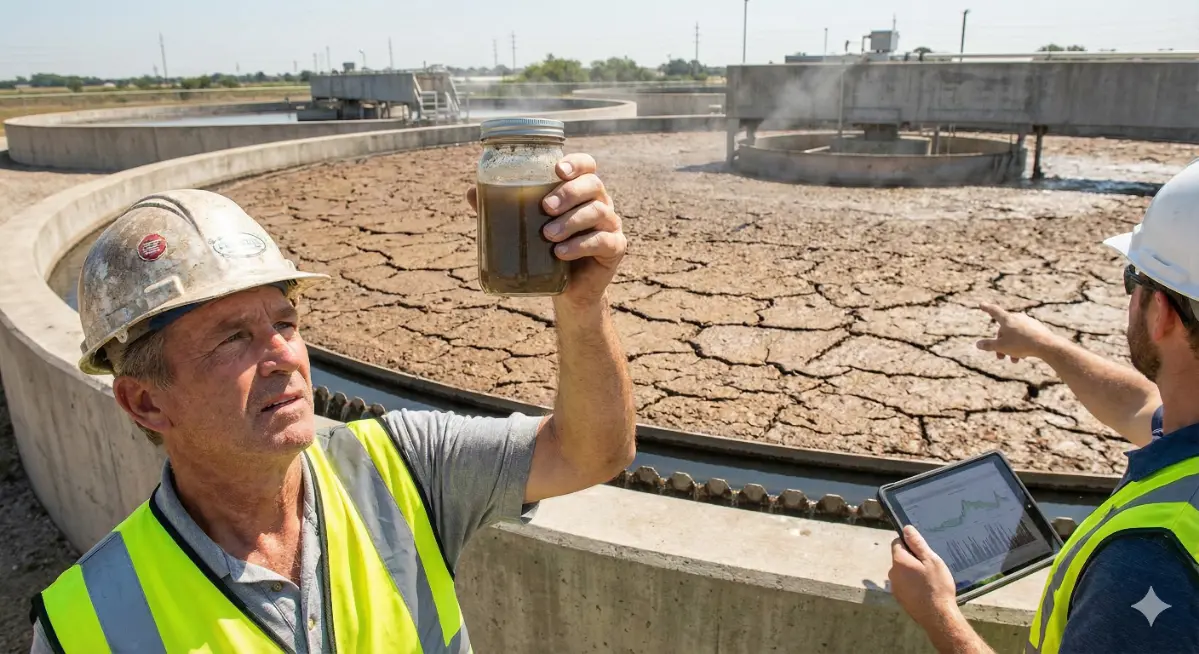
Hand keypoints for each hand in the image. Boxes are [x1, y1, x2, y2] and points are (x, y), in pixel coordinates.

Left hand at [466, 153, 625, 306]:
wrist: (568, 290)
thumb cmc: (546, 251)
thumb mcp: (525, 227)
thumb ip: (503, 209)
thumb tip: (472, 192)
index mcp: (581, 191)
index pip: (586, 166)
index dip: (576, 163)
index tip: (557, 169)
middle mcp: (600, 202)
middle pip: (593, 185)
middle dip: (568, 193)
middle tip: (544, 207)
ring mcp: (610, 225)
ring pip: (598, 212)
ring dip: (571, 221)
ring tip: (547, 236)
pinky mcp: (615, 249)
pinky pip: (604, 241)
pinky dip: (581, 245)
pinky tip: (561, 253)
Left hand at [889, 526, 961, 631]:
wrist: (938, 616)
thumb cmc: (937, 586)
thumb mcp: (931, 560)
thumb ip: (917, 544)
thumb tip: (906, 528)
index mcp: (898, 561)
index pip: (897, 543)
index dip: (910, 543)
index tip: (923, 551)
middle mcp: (892, 573)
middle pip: (900, 558)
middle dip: (912, 559)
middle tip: (929, 567)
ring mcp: (895, 587)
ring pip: (903, 572)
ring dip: (912, 573)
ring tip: (929, 580)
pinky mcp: (900, 598)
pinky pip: (905, 585)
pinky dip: (913, 585)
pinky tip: (926, 591)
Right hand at [975, 303, 1061, 363]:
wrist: (1046, 345)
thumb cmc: (1022, 344)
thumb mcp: (1001, 347)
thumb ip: (988, 345)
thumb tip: (978, 344)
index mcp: (1007, 319)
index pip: (994, 311)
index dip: (986, 308)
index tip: (981, 304)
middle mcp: (1018, 317)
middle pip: (1004, 330)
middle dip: (1001, 343)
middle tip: (1000, 356)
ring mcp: (1028, 322)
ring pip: (1015, 334)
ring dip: (1012, 347)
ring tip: (1014, 359)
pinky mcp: (1037, 328)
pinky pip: (1025, 336)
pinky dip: (1022, 344)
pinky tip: (1025, 355)